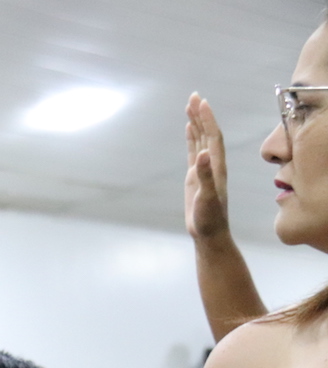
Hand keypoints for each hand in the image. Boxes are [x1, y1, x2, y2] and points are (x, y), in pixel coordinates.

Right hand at [184, 94, 230, 240]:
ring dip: (196, 122)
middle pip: (207, 133)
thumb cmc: (209, 218)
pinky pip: (194, 151)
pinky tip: (188, 129)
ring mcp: (204, 169)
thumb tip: (202, 154)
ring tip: (190, 106)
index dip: (208, 120)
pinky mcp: (195, 176)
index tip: (201, 102)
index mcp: (217, 166)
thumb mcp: (207, 197)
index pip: (213, 137)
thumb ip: (205, 176)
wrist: (210, 232)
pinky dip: (191, 138)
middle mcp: (212, 164)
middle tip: (193, 96)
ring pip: (200, 140)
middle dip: (201, 115)